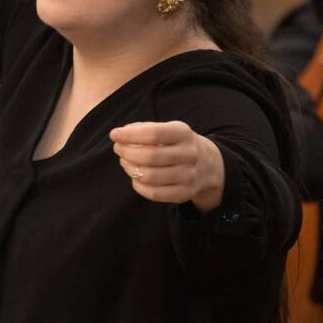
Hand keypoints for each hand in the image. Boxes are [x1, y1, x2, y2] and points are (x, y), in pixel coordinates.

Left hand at [109, 121, 224, 211]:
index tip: (114, 134)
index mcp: (183, 133)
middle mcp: (189, 154)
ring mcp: (189, 175)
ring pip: (150, 176)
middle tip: (118, 149)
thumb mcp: (167, 130)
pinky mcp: (185, 193)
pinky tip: (135, 178)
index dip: (130, 135)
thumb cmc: (176, 144)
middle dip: (127, 153)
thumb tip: (120, 135)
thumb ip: (143, 129)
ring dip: (130, 169)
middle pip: (150, 156)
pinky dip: (138, 186)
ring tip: (125, 162)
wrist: (208, 164)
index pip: (154, 133)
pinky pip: (154, 193)